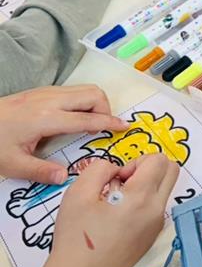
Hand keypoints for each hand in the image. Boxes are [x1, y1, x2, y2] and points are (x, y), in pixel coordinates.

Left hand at [0, 85, 128, 182]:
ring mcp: (47, 92)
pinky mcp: (43, 90)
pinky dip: (83, 101)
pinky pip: (74, 90)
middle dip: (106, 110)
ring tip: (90, 124)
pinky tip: (74, 118)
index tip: (124, 127)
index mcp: (47, 118)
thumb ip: (40, 171)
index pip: (88, 119)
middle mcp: (52, 100)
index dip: (109, 123)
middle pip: (93, 94)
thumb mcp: (12, 164)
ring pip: (85, 89)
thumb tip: (65, 177)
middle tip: (103, 128)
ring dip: (96, 103)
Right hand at [40, 155, 178, 266]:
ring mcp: (156, 224)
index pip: (159, 160)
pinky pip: (157, 207)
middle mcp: (155, 210)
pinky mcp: (152, 235)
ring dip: (145, 185)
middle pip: (171, 170)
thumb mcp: (77, 194)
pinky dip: (143, 202)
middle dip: (148, 168)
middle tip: (124, 182)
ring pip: (164, 188)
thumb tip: (115, 167)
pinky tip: (118, 215)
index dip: (136, 161)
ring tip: (116, 201)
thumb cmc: (76, 240)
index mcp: (141, 198)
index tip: (119, 176)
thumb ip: (99, 169)